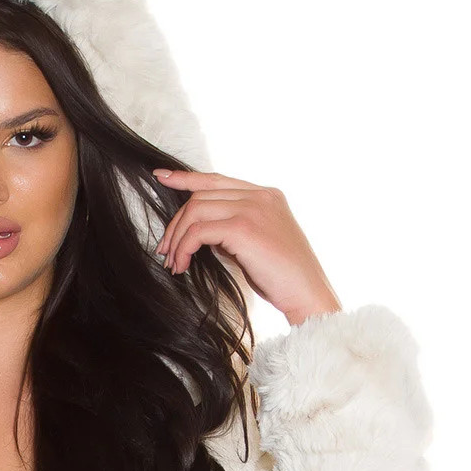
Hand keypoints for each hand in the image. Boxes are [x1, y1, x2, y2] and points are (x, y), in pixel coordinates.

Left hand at [152, 168, 341, 325]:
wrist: (308, 293)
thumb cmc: (283, 278)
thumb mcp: (257, 245)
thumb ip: (232, 231)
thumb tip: (200, 233)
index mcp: (266, 195)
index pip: (217, 179)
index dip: (186, 177)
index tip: (162, 178)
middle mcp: (259, 195)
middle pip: (201, 195)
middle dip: (176, 223)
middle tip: (165, 251)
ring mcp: (252, 208)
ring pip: (195, 210)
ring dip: (177, 238)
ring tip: (174, 263)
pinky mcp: (243, 227)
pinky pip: (199, 231)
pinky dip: (184, 248)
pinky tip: (183, 265)